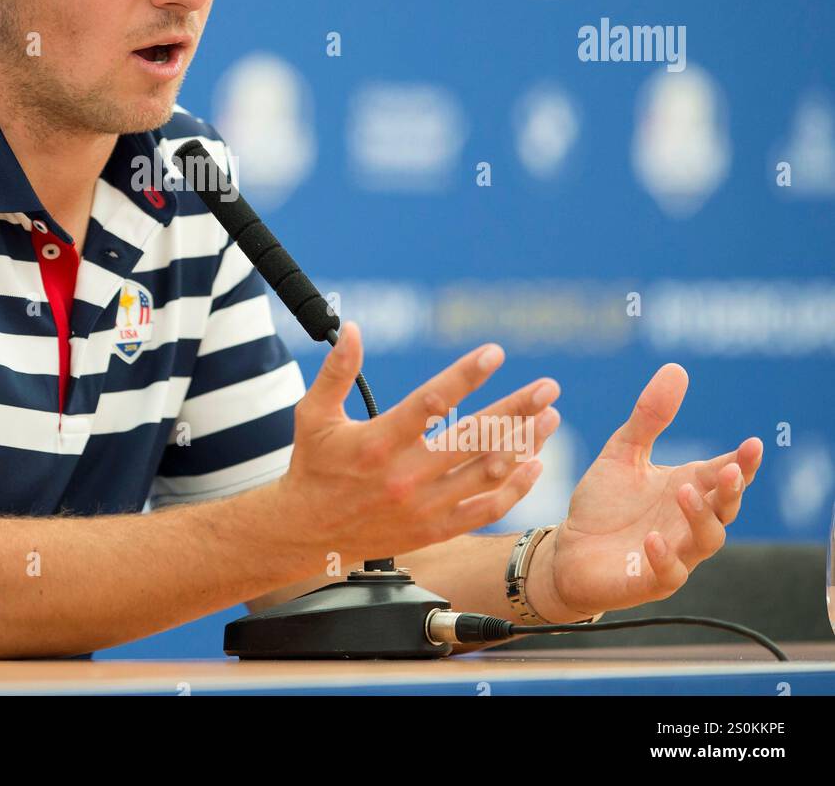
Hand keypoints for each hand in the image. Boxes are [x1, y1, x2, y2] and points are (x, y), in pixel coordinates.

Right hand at [277, 322, 560, 564]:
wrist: (308, 533)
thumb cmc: (313, 466)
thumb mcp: (314, 413)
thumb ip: (337, 370)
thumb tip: (351, 327)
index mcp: (377, 442)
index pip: (431, 402)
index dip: (465, 375)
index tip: (495, 352)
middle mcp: (405, 475)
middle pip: (473, 438)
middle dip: (516, 409)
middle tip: (548, 387)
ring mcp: (424, 506)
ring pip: (487, 472)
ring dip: (524, 443)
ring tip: (550, 417)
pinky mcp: (434, 529)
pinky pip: (486, 510)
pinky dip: (515, 488)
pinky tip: (534, 463)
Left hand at [530, 363, 762, 621]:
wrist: (567, 549)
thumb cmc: (603, 503)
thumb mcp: (622, 453)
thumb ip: (649, 417)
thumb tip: (676, 368)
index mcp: (687, 489)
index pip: (724, 475)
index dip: (742, 462)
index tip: (753, 443)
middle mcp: (688, 522)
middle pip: (725, 508)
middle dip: (731, 490)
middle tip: (727, 469)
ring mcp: (674, 554)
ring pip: (704, 540)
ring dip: (699, 517)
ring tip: (684, 491)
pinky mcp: (649, 580)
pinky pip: (668, 574)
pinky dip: (664, 557)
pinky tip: (653, 539)